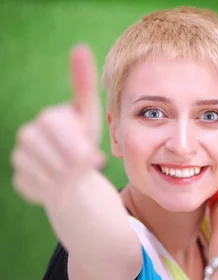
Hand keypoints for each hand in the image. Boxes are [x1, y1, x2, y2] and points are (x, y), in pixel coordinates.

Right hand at [11, 44, 104, 206]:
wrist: (73, 174)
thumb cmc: (84, 141)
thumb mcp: (91, 117)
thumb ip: (84, 86)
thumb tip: (78, 47)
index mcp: (49, 118)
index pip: (63, 129)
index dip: (79, 143)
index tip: (92, 153)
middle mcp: (29, 135)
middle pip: (61, 155)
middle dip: (79, 162)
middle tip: (88, 164)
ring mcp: (21, 158)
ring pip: (54, 175)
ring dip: (71, 178)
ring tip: (75, 173)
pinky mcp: (21, 180)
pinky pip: (46, 189)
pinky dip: (60, 190)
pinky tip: (61, 183)